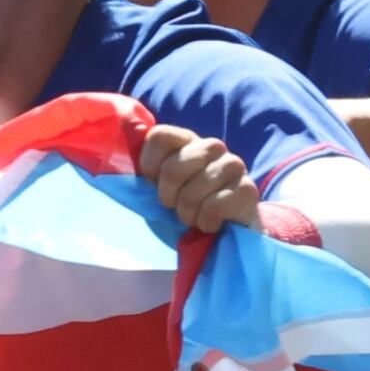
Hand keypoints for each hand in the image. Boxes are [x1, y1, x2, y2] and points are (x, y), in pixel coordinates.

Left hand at [139, 125, 263, 235]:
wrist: (224, 234)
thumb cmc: (185, 206)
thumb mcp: (158, 187)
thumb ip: (144, 169)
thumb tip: (121, 144)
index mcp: (186, 140)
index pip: (159, 136)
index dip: (149, 164)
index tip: (153, 183)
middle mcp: (212, 146)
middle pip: (174, 167)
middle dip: (168, 196)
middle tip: (175, 206)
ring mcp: (233, 165)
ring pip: (194, 191)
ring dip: (187, 213)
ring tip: (193, 216)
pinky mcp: (248, 189)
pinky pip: (214, 207)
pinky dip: (205, 222)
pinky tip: (211, 223)